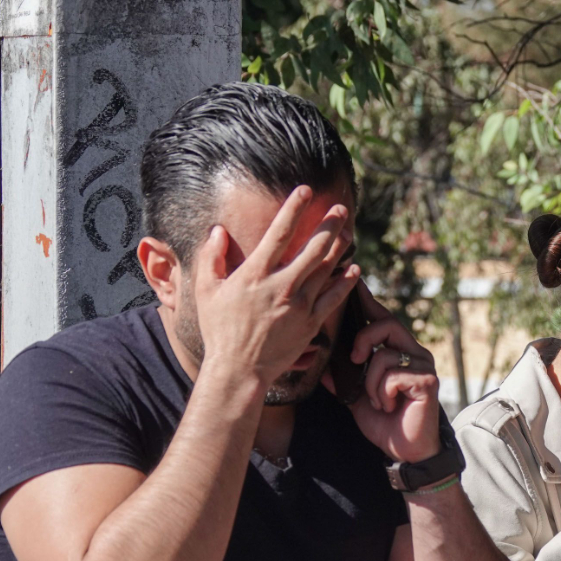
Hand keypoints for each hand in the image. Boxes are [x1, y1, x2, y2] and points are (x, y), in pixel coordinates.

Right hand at [196, 185, 356, 386]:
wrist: (239, 369)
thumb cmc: (219, 329)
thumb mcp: (206, 291)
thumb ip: (211, 258)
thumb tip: (217, 230)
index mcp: (255, 275)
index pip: (279, 234)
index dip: (294, 209)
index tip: (306, 191)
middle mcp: (281, 286)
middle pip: (313, 248)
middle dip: (329, 226)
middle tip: (341, 209)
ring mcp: (299, 305)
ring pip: (326, 270)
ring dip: (340, 249)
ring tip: (349, 232)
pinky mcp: (311, 324)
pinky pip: (333, 299)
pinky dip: (345, 282)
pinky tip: (354, 269)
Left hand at [321, 282, 441, 462]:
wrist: (406, 451)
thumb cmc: (384, 422)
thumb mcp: (355, 397)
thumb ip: (342, 377)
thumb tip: (320, 362)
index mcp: (396, 351)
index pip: (381, 318)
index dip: (367, 301)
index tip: (354, 282)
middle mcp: (413, 352)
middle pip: (386, 324)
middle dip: (363, 339)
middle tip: (354, 360)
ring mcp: (422, 365)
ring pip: (384, 353)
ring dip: (370, 380)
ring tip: (375, 399)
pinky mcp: (427, 379)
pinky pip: (393, 374)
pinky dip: (381, 392)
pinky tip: (388, 406)